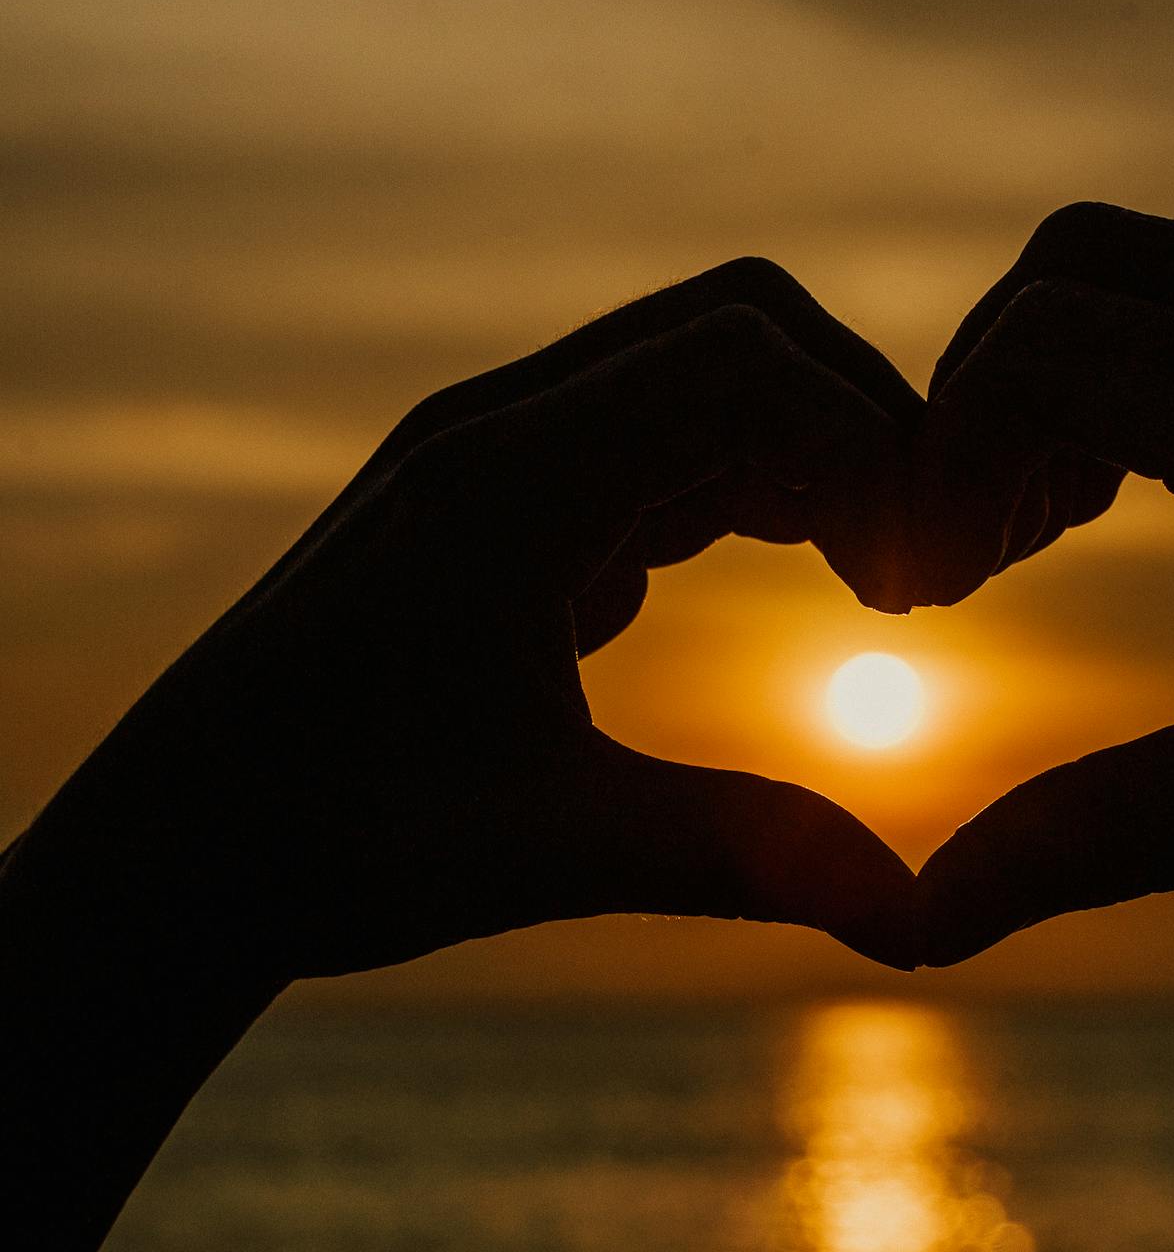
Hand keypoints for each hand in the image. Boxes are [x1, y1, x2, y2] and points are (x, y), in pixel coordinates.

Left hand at [23, 261, 922, 983]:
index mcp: (510, 476)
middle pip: (734, 333)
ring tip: (880, 591)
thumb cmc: (331, 845)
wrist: (172, 854)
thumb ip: (745, 854)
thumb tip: (919, 918)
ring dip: (801, 461)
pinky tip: (776, 598)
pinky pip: (646, 446)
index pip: (744, 355)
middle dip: (855, 428)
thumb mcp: (555, 850)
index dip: (870, 439)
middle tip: (921, 575)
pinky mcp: (487, 509)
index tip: (923, 584)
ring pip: (693, 386)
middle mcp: (498, 433)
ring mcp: (488, 461)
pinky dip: (737, 493)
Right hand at [911, 204, 1173, 960]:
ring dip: (1070, 383)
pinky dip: (1153, 380)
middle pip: (1079, 264)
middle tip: (973, 558)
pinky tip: (1155, 512)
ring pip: (1159, 274)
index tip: (930, 594)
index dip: (940, 453)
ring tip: (1043, 541)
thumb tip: (918, 926)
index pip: (1039, 341)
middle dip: (987, 395)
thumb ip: (1096, 843)